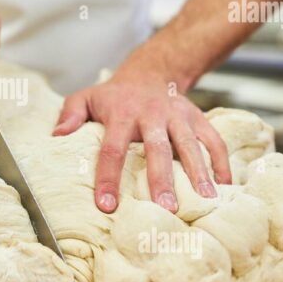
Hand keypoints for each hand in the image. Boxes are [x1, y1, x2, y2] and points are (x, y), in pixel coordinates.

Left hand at [52, 65, 231, 213]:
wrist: (149, 73)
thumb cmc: (113, 97)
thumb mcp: (85, 98)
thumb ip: (70, 115)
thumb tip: (57, 136)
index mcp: (121, 113)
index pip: (112, 149)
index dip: (108, 177)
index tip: (107, 205)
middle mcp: (152, 114)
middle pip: (157, 149)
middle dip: (161, 179)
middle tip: (165, 208)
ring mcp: (178, 115)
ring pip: (190, 145)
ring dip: (199, 173)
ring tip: (206, 200)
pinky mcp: (198, 117)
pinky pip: (214, 140)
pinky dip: (222, 163)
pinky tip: (225, 187)